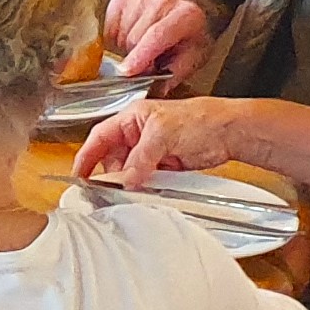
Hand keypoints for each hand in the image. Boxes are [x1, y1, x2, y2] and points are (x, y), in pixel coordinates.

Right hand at [72, 94, 244, 182]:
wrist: (231, 133)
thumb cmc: (202, 119)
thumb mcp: (163, 134)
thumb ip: (140, 158)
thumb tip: (124, 179)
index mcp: (132, 118)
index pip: (99, 137)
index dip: (86, 156)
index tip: (78, 176)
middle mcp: (138, 134)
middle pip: (112, 158)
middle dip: (111, 175)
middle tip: (111, 189)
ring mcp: (151, 152)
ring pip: (129, 172)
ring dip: (129, 183)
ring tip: (134, 189)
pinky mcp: (164, 167)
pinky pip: (146, 180)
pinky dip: (145, 188)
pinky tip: (148, 191)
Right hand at [105, 0, 216, 80]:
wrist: (183, 7)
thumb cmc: (187, 36)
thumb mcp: (193, 57)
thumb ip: (176, 73)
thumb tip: (157, 90)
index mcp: (186, 16)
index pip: (156, 35)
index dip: (140, 55)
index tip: (127, 71)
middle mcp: (163, 0)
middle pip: (134, 36)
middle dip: (134, 56)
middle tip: (143, 63)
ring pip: (120, 32)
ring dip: (124, 46)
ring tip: (138, 48)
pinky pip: (109, 23)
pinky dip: (115, 36)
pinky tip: (128, 37)